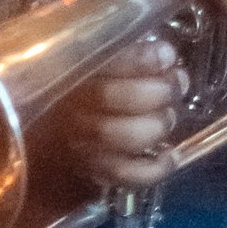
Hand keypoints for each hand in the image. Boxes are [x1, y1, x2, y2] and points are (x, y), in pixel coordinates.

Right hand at [45, 34, 185, 195]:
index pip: (105, 61)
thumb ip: (121, 52)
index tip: (167, 55)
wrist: (49, 136)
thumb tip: (164, 53)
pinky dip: (156, 168)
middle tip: (177, 84)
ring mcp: (83, 144)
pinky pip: (127, 175)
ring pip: (123, 137)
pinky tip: (171, 154)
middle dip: (158, 90)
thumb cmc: (83, 89)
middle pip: (114, 98)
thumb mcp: (94, 61)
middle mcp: (72, 108)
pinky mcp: (94, 172)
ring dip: (157, 125)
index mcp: (70, 73)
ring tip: (169, 115)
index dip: (143, 59)